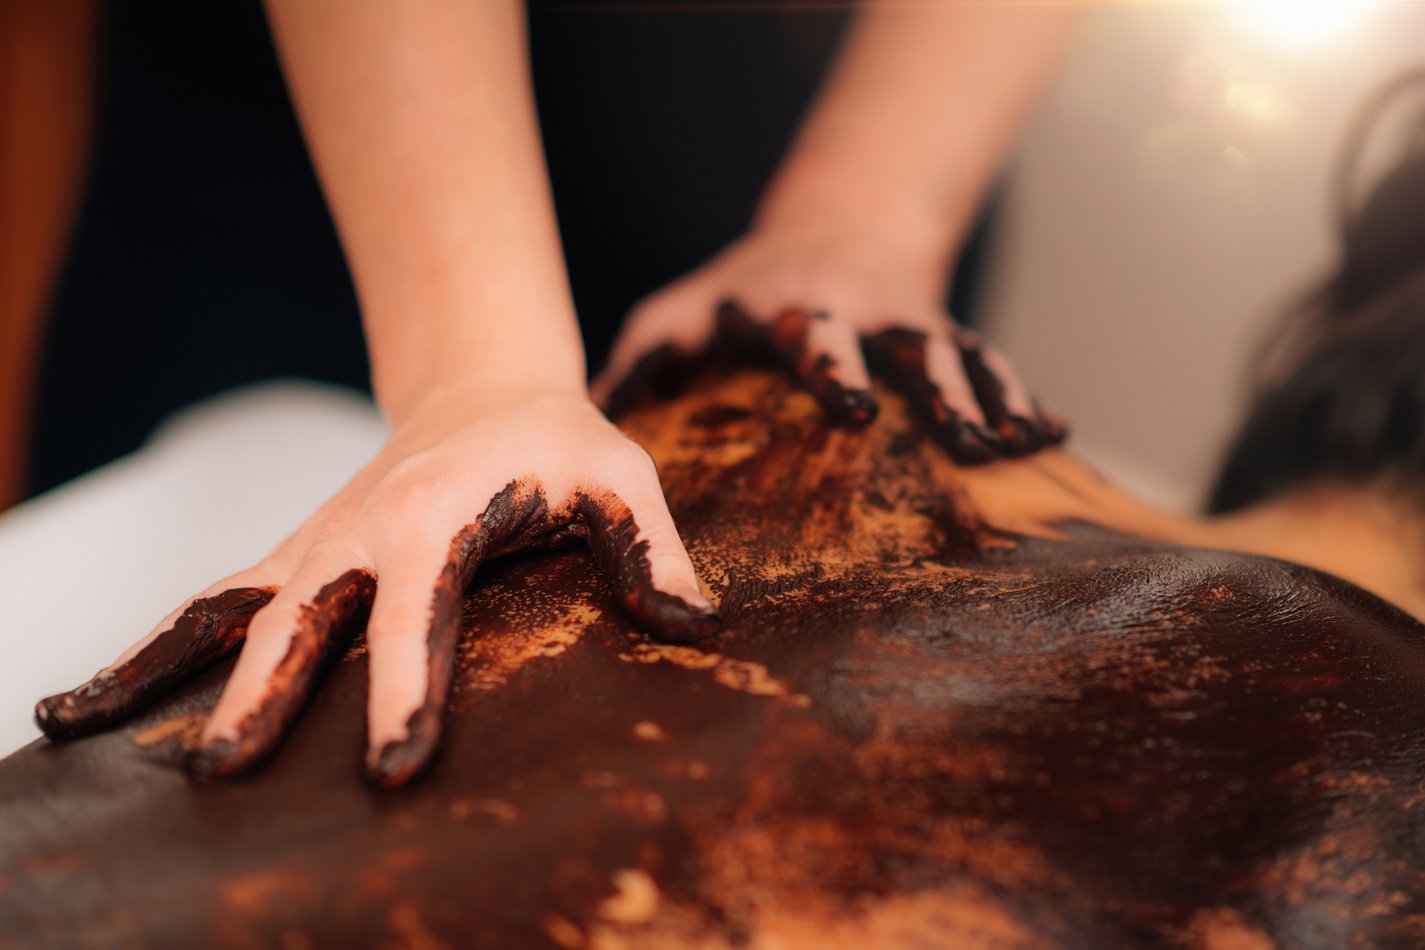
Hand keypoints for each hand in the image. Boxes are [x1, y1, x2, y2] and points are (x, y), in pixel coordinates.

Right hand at [34, 386, 716, 786]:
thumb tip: (695, 626)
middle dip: (261, 696)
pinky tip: (90, 701)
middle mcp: (357, 531)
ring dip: (156, 666)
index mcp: (436, 518)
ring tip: (74, 726)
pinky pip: (213, 601)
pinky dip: (152, 648)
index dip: (406, 689)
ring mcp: (314, 542)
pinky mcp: (295, 555)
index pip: (415, 615)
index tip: (391, 764)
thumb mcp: (621, 478)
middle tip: (228, 773)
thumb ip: (651, 548)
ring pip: (223, 609)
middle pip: (296, 619)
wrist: (484, 385)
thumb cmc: (557, 439)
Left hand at [591, 223, 1064, 463]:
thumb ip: (643, 358)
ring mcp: (913, 320)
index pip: (815, 333)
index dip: (835, 367)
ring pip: (959, 357)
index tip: (856, 409)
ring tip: (1010, 448)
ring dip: (987, 401)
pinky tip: (1048, 435)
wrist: (836, 228)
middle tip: (960, 439)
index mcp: (794, 307)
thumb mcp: (683, 310)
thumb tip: (587, 421)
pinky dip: (1020, 395)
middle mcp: (862, 310)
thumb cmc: (740, 289)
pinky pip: (992, 361)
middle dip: (934, 388)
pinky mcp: (949, 333)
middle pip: (906, 344)